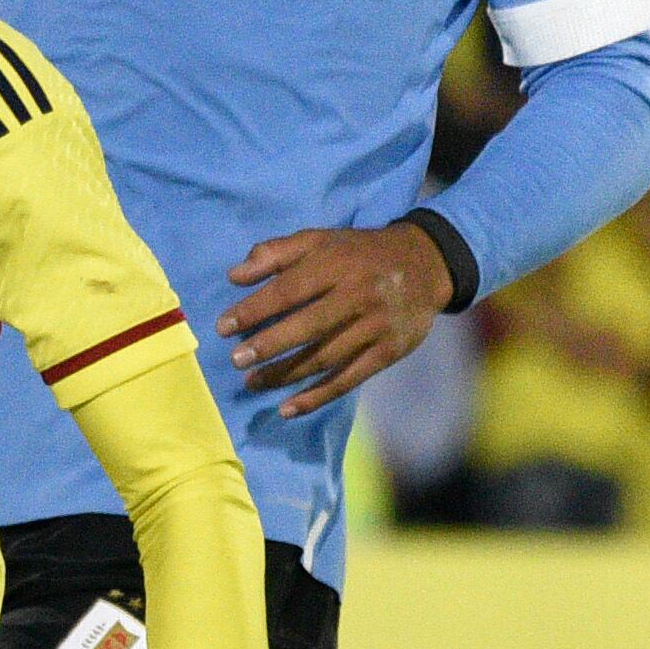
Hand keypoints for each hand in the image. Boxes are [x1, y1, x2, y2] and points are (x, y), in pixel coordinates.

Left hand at [223, 222, 457, 417]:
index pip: (289, 290)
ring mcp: (376, 326)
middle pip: (308, 326)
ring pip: (326, 357)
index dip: (255, 309)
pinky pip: (349, 380)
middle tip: (236, 360)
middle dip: (269, 346)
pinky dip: (317, 397)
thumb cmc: (359, 253)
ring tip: (253, 382)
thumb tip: (234, 275)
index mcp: (337, 264)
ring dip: (286, 374)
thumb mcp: (319, 239)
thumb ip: (275, 253)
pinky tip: (288, 409)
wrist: (426, 264)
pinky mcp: (388, 352)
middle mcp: (359, 295)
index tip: (223, 327)